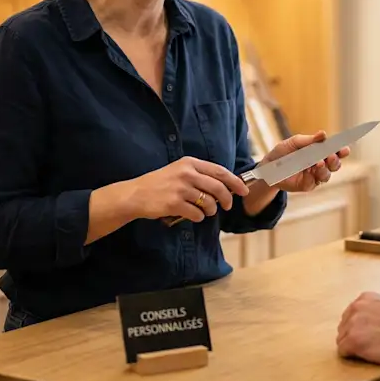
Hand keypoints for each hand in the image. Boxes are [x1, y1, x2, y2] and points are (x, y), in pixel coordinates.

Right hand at [128, 157, 247, 221]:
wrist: (136, 194)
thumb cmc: (159, 183)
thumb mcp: (178, 170)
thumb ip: (199, 174)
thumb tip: (224, 185)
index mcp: (189, 162)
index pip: (219, 171)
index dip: (235, 181)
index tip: (243, 190)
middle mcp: (186, 173)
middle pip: (218, 187)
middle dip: (227, 199)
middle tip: (227, 206)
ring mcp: (180, 188)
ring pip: (209, 202)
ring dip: (211, 210)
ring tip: (207, 211)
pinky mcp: (174, 204)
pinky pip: (197, 214)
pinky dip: (198, 217)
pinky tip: (193, 215)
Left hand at [259, 130, 349, 192]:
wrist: (268, 167)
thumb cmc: (283, 152)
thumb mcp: (294, 142)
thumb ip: (309, 140)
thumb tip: (323, 134)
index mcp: (319, 152)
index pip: (335, 151)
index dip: (342, 150)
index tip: (345, 149)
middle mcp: (320, 164)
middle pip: (335, 165)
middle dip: (336, 160)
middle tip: (332, 155)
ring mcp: (314, 176)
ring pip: (326, 175)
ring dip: (325, 169)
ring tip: (319, 163)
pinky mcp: (307, 185)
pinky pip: (313, 182)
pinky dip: (312, 177)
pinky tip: (308, 172)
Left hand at [336, 292, 379, 365]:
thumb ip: (374, 310)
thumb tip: (369, 322)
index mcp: (365, 298)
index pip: (351, 313)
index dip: (358, 326)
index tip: (368, 332)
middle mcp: (356, 307)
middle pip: (344, 325)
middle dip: (352, 334)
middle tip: (367, 342)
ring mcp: (352, 323)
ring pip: (342, 339)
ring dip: (351, 345)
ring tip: (367, 350)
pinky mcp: (352, 340)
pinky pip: (343, 351)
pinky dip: (351, 355)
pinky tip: (364, 355)